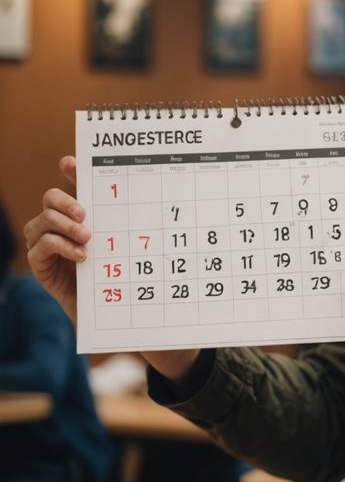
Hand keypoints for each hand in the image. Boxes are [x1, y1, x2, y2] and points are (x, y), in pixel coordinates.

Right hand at [24, 156, 199, 381]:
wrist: (126, 319)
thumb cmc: (136, 281)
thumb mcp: (143, 250)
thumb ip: (142, 229)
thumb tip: (168, 198)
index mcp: (89, 218)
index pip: (75, 186)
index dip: (72, 171)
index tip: (73, 162)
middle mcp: (66, 229)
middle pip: (51, 198)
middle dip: (64, 199)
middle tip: (86, 213)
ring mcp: (51, 248)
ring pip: (40, 221)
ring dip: (61, 223)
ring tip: (87, 237)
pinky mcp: (44, 268)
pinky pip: (39, 247)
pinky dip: (58, 246)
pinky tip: (82, 256)